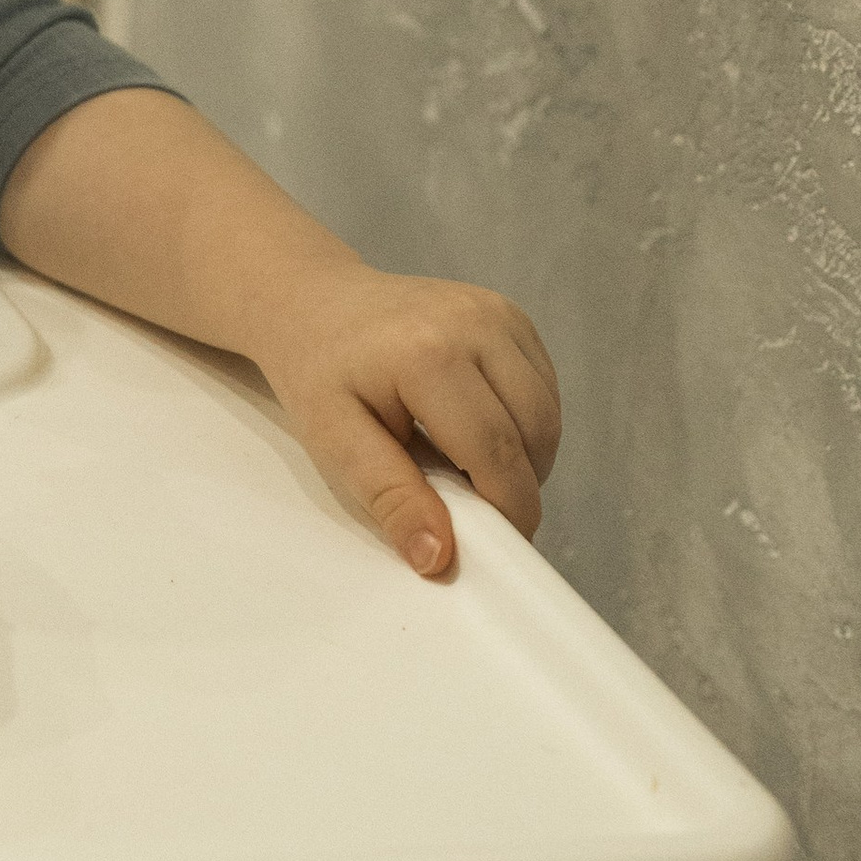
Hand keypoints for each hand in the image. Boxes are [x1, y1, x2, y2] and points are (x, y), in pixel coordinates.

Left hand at [250, 263, 561, 576]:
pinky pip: (543, 387)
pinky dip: (525, 423)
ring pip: (547, 412)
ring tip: (472, 471)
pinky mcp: (509, 314)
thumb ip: (391, 498)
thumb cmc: (317, 373)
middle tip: (479, 513)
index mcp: (428, 354)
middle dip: (519, 486)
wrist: (313, 302)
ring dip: (526, 457)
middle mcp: (475, 323)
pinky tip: (480, 433)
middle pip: (533, 432)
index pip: (495, 452)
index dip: (507, 509)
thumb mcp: (335, 443)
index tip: (497, 545)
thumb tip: (438, 558)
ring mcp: (497, 312)